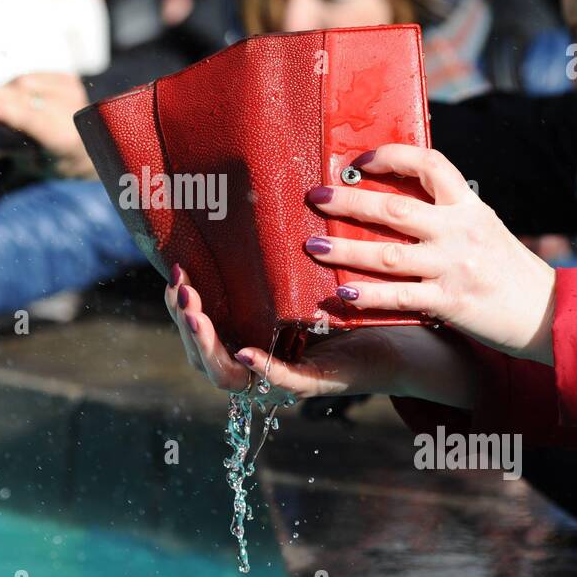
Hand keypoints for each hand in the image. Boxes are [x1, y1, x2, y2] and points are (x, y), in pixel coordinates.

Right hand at [0, 70, 95, 177]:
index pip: (29, 119)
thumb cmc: (54, 163)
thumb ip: (12, 144)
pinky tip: (20, 98)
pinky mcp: (70, 80)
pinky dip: (18, 86)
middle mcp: (74, 112)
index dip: (0, 109)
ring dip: (6, 92)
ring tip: (4, 108)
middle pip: (22, 96)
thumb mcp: (34, 165)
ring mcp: (74, 93)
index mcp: (66, 140)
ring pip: (23, 82)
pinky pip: (31, 76)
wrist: (91, 151)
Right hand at [164, 265, 478, 408]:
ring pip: (230, 373)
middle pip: (204, 355)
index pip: (199, 328)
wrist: (402, 327)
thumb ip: (268, 253)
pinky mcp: (319, 382)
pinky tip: (246, 353)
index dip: (180, 305)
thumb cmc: (347, 294)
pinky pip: (283, 380)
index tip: (175, 271)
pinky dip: (263, 369)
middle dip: (185, 322)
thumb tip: (243, 195)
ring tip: (198, 313)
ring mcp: (285, 374)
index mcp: (249, 335)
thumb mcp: (298, 271)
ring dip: (210, 344)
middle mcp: (259, 360)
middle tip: (181, 288)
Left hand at [304, 144, 555, 363]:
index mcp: (469, 205)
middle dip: (349, 201)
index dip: (391, 156)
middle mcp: (460, 231)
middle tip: (315, 197)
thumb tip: (395, 200)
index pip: (429, 164)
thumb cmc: (507, 269)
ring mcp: (454, 267)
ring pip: (389, 255)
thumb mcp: (483, 228)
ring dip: (345, 248)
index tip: (360, 160)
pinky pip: (399, 298)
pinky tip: (341, 292)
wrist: (548, 313)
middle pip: (394, 208)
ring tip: (313, 245)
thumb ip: (446, 214)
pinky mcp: (450, 303)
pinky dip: (367, 295)